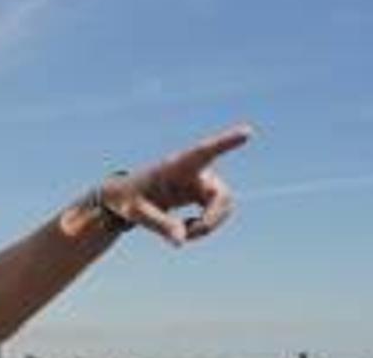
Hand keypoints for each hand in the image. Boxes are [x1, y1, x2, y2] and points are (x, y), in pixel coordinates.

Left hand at [101, 124, 252, 245]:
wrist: (125, 198)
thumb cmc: (128, 199)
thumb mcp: (136, 212)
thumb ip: (158, 224)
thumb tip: (181, 241)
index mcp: (176, 166)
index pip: (204, 152)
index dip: (225, 143)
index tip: (247, 131)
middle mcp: (194, 170)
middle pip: (222, 195)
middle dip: (212, 220)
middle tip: (190, 234)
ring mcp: (201, 182)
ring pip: (224, 206)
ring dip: (208, 226)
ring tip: (181, 234)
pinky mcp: (203, 193)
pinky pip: (217, 213)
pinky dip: (204, 227)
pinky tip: (184, 230)